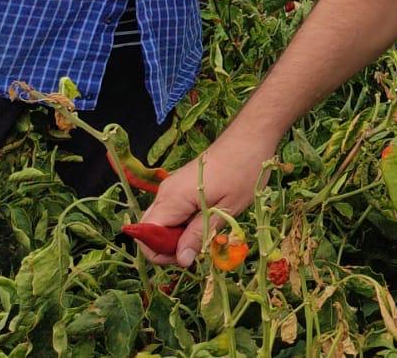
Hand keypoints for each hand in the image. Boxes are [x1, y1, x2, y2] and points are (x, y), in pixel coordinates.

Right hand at [135, 135, 275, 265]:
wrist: (250, 136)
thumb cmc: (244, 170)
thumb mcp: (226, 208)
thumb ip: (200, 234)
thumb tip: (181, 259)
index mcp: (172, 199)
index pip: (146, 237)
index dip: (162, 254)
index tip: (188, 258)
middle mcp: (165, 193)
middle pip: (150, 230)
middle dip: (168, 247)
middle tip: (198, 249)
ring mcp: (172, 187)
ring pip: (161, 221)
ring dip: (177, 235)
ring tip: (205, 235)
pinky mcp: (181, 184)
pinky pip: (172, 210)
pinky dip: (183, 222)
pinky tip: (206, 221)